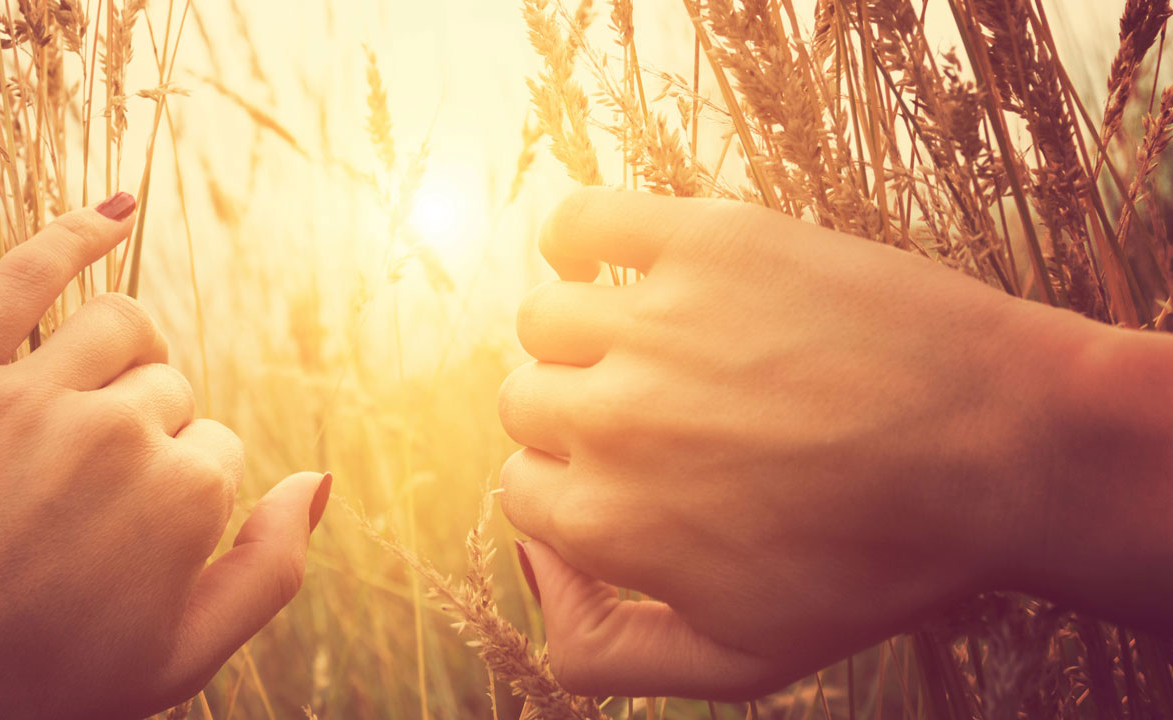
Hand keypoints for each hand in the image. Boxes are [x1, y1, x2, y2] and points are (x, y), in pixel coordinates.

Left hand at [0, 194, 332, 718]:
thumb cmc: (33, 686)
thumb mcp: (179, 664)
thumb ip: (271, 570)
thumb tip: (320, 479)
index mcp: (184, 499)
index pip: (216, 449)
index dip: (176, 498)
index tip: (121, 541)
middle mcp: (117, 432)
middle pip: (167, 392)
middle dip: (145, 438)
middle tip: (81, 505)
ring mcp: (29, 393)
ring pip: (122, 327)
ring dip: (127, 356)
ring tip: (94, 400)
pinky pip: (29, 271)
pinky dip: (78, 229)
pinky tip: (118, 208)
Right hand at [498, 188, 1171, 699]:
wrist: (1008, 448)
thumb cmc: (883, 562)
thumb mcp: (744, 659)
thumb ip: (604, 653)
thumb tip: (532, 570)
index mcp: (606, 521)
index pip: (521, 487)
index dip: (578, 485)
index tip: (638, 473)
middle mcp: (610, 419)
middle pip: (524, 401)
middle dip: (579, 417)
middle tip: (665, 417)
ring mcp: (653, 322)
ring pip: (543, 320)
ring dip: (580, 336)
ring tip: (655, 346)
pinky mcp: (705, 243)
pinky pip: (580, 221)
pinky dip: (575, 239)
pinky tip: (615, 263)